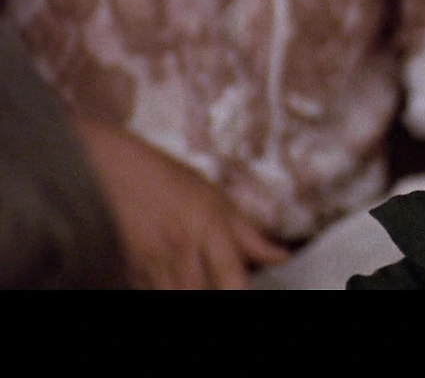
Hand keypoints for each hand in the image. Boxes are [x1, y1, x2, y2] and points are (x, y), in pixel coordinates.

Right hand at [76, 118, 290, 288]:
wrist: (103, 170)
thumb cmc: (163, 179)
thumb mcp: (213, 198)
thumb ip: (249, 234)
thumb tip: (281, 257)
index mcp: (208, 229)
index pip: (233, 277)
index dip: (242, 292)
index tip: (247, 293)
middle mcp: (181, 250)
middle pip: (202, 293)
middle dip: (217, 292)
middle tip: (223, 284)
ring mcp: (151, 265)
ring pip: (175, 295)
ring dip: (188, 289)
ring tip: (197, 279)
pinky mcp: (127, 273)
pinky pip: (150, 291)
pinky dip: (165, 289)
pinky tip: (176, 280)